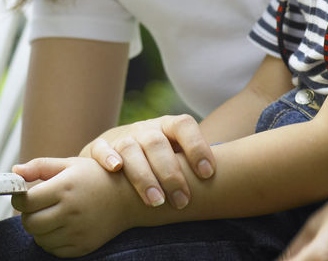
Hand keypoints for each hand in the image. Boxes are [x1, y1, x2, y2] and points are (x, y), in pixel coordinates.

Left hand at [11, 155, 136, 256]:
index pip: (27, 201)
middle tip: (33, 206)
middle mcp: (70, 211)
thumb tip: (14, 172)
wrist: (126, 197)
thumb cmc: (94, 176)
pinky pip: (54, 250)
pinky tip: (59, 227)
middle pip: (30, 223)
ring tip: (47, 215)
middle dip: (26, 215)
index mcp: (65, 187)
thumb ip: (40, 166)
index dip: (18, 198)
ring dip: (38, 229)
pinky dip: (51, 241)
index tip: (21, 194)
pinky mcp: (82, 247)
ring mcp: (77, 232)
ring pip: (40, 239)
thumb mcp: (69, 164)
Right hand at [85, 114, 215, 209]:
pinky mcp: (99, 147)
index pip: (183, 125)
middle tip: (182, 202)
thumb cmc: (155, 162)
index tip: (208, 173)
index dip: (197, 146)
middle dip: (171, 173)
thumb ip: (192, 165)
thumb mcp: (173, 156)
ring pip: (131, 148)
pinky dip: (107, 157)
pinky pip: (101, 148)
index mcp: (166, 127)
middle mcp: (144, 130)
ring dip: (144, 175)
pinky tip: (116, 169)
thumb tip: (229, 186)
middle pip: (157, 142)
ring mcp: (121, 137)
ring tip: (155, 201)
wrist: (114, 154)